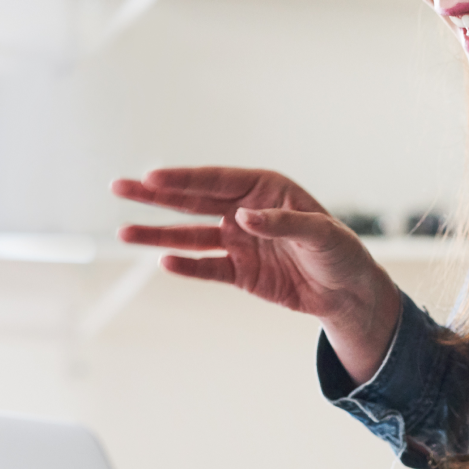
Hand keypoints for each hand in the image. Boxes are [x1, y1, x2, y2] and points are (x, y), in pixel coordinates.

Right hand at [112, 167, 399, 382]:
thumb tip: (244, 217)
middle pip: (193, 202)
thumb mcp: (321, 233)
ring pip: (191, 236)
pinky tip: (162, 262)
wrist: (349, 293)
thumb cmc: (341, 252)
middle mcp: (246, 212)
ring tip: (123, 233)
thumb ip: (283, 223)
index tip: (152, 176)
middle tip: (119, 187)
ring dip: (158, 235)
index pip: (217, 180)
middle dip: (155, 196)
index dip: (184, 178)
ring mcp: (240, 242)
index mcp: (266, 190)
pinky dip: (186, 266)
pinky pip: (207, 267)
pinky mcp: (240, 272)